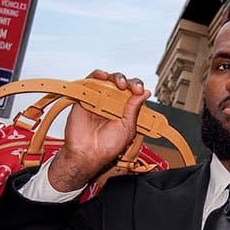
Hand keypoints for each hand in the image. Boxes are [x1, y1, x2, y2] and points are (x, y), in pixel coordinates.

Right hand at [48, 70, 149, 191]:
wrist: (86, 154)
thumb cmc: (106, 148)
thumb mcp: (127, 128)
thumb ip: (134, 110)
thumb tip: (144, 93)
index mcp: (124, 111)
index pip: (133, 94)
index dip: (137, 88)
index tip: (140, 91)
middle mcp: (112, 104)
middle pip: (121, 84)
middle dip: (129, 82)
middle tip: (131, 87)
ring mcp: (98, 100)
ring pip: (108, 80)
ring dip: (115, 77)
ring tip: (120, 84)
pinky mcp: (85, 97)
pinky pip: (91, 81)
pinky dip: (97, 75)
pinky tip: (103, 77)